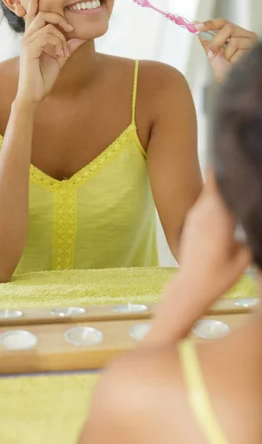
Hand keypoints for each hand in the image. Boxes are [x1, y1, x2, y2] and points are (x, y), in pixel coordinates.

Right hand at [17, 0, 84, 104]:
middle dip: (57, 17)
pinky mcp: (29, 50)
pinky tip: (60, 54)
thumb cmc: (43, 78)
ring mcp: (27, 43)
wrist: (33, 95)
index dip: (34, 0)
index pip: (33, 14)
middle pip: (40, 14)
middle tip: (70, 28)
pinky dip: (57, 43)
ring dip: (60, 35)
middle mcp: (27, 37)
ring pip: (45, 24)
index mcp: (33, 37)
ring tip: (64, 49)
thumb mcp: (60, 59)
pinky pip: (46, 36)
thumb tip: (81, 37)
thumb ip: (68, 46)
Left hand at [143, 171, 250, 344]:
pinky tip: (225, 196)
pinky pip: (204, 202)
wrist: (188, 287)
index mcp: (218, 218)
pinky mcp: (191, 221)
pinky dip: (214, 196)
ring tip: (235, 175)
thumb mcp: (244, 257)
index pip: (221, 184)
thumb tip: (255, 220)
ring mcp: (195, 216)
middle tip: (240, 161)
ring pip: (209, 192)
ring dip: (220, 184)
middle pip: (215, 183)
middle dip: (227, 173)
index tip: (236, 156)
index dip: (226, 169)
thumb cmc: (217, 276)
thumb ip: (251, 235)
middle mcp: (203, 212)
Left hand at [195, 19, 257, 82]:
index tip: (196, 25)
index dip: (209, 23)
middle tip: (212, 53)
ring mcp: (249, 39)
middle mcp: (244, 35)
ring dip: (224, 51)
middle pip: (227, 26)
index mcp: (235, 35)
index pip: (222, 23)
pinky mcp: (252, 45)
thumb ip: (208, 43)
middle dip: (215, 40)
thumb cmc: (226, 73)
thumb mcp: (213, 55)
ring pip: (231, 36)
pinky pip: (236, 44)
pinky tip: (235, 62)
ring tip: (228, 61)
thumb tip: (200, 33)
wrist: (233, 85)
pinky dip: (231, 55)